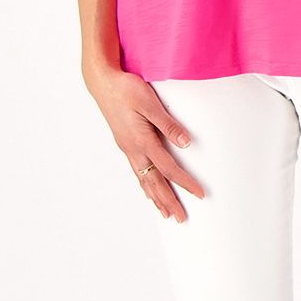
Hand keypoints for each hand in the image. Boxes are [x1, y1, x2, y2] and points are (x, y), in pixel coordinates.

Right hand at [86, 64, 203, 221]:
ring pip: (144, 179)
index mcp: (141, 141)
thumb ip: (168, 124)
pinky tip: (147, 189)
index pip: (168, 168)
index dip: (185, 182)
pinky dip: (145, 184)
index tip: (199, 194)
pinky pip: (137, 171)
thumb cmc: (125, 88)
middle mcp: (133, 149)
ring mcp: (127, 147)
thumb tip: (186, 143)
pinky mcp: (125, 143)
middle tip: (180, 218)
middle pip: (154, 182)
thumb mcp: (149, 103)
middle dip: (168, 201)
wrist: (101, 81)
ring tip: (165, 213)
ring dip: (156, 197)